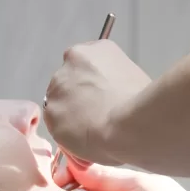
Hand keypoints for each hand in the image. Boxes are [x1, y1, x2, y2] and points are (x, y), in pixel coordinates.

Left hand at [44, 40, 150, 165]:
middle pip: (67, 82)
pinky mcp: (50, 113)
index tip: (99, 97)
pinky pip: (56, 126)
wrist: (128, 124)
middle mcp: (70, 63)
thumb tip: (110, 97)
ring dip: (69, 115)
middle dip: (77, 98)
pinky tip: (83, 139)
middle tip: (94, 115)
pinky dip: (66, 134)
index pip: (83, 65)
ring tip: (90, 131)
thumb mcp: (130, 78)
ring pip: (58, 104)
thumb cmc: (139, 102)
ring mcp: (56, 87)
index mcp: (93, 51)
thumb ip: (111, 81)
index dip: (90, 84)